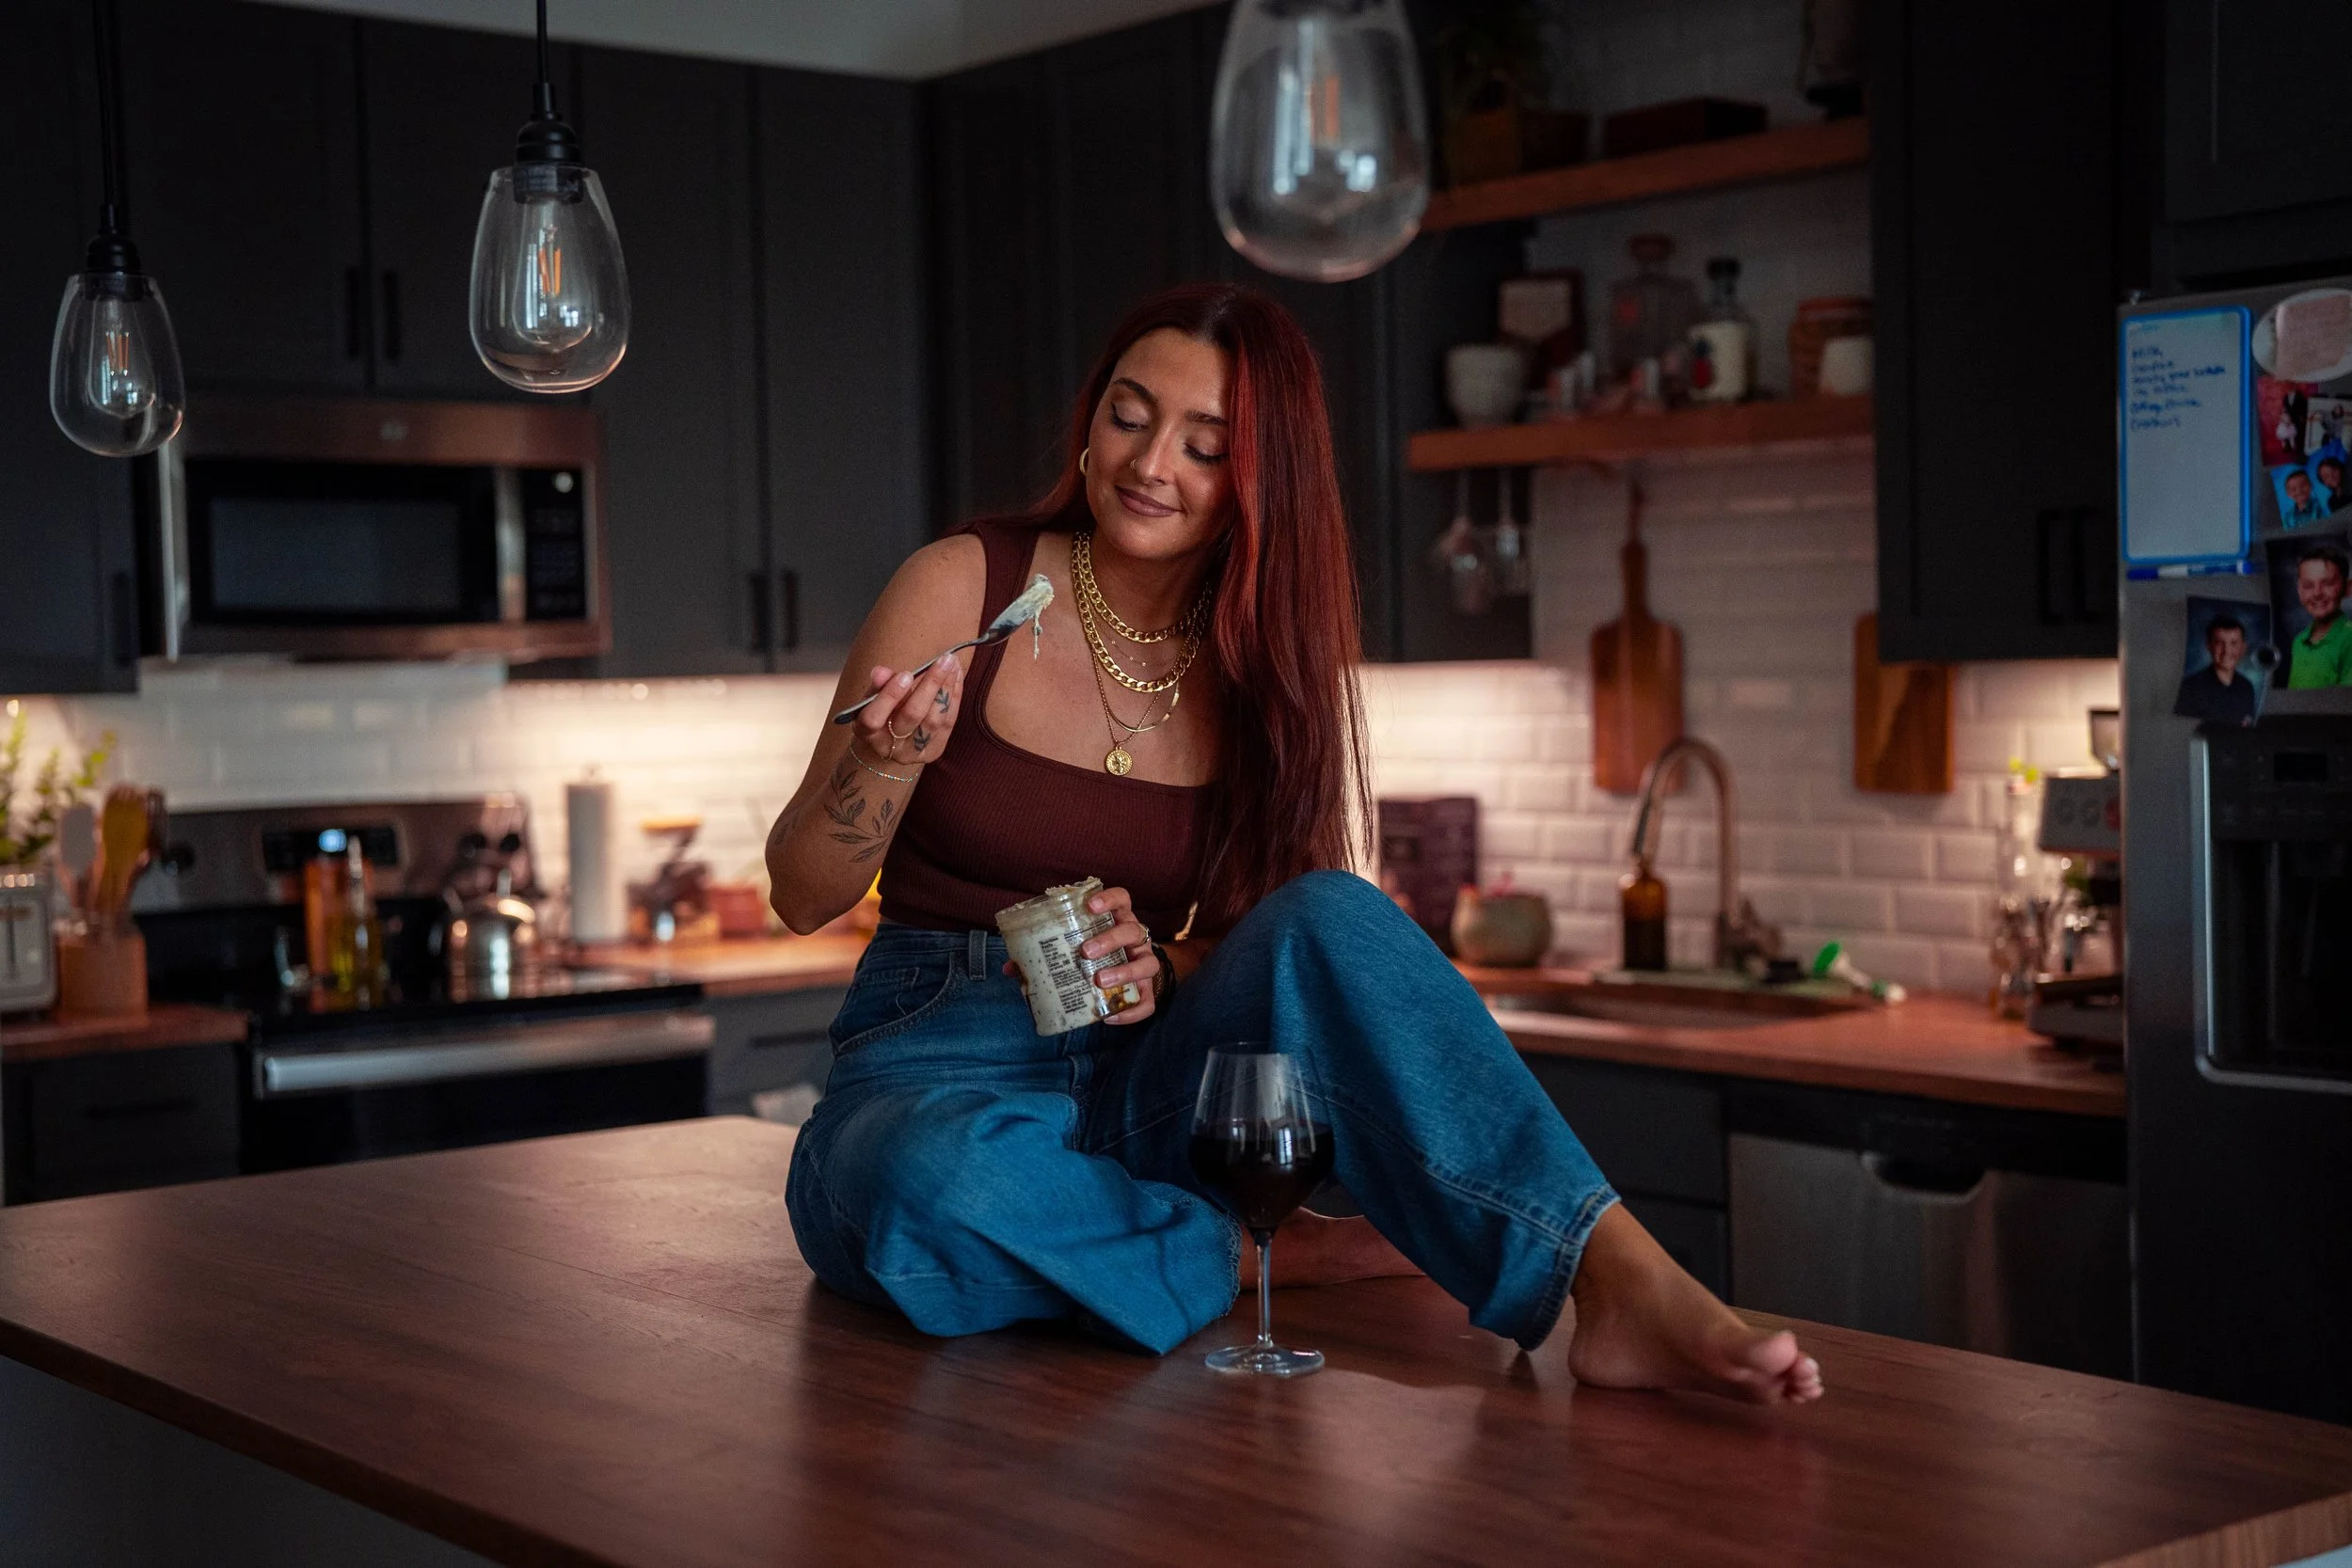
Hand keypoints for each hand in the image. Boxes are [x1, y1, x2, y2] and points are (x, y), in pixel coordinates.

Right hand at [853, 652, 964, 770]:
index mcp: (867, 733)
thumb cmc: (879, 716)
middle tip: (943, 659)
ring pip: (934, 720)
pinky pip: (948, 722)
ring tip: (952, 663)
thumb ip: (877, 686)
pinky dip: (954, 697)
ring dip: (946, 689)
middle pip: (912, 716)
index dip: (890, 696)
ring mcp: (914, 752)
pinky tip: (956, 675)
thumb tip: (881, 671)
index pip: (874, 718)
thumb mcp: (871, 701)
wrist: (889, 748)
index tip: (906, 673)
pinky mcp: (934, 751)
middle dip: (929, 685)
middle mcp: (890, 747)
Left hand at [999, 884, 1162, 1025]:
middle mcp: (1135, 940)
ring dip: (1124, 971)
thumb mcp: (1074, 947)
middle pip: (1132, 930)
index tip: (1090, 906)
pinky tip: (1109, 1017)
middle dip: (1110, 940)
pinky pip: (1148, 1002)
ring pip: (1148, 963)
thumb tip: (1010, 968)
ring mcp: (1145, 964)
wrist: (1125, 978)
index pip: (1122, 899)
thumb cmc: (1094, 956)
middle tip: (1085, 952)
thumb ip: (1046, 953)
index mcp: (1117, 920)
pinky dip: (1132, 1011)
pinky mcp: (1148, 990)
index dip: (1109, 899)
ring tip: (1099, 981)